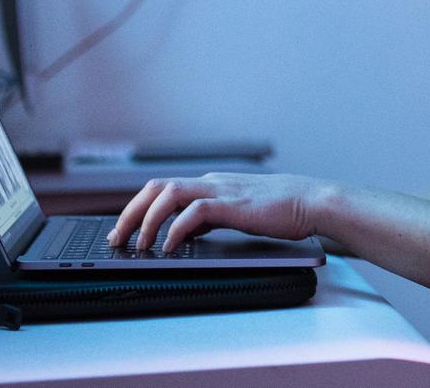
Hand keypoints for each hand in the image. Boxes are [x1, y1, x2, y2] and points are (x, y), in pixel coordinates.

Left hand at [107, 171, 323, 252]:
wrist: (314, 201)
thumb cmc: (283, 210)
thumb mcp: (237, 213)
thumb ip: (211, 218)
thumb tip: (183, 233)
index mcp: (211, 184)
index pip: (162, 188)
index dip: (137, 208)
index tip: (123, 231)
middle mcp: (211, 182)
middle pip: (156, 187)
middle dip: (130, 212)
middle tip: (116, 238)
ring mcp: (222, 190)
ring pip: (169, 194)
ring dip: (147, 219)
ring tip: (139, 244)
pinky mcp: (234, 203)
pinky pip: (194, 211)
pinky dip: (175, 228)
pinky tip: (169, 246)